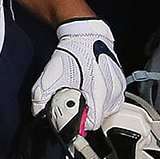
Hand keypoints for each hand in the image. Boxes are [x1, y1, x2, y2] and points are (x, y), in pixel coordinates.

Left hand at [32, 18, 124, 136]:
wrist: (85, 35)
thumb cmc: (72, 52)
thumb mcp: (51, 75)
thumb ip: (41, 97)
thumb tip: (38, 112)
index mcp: (97, 91)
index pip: (93, 123)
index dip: (80, 122)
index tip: (73, 116)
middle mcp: (112, 90)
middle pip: (101, 117)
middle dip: (87, 113)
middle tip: (76, 102)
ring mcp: (118, 86)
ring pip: (108, 110)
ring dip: (96, 107)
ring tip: (85, 94)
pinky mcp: (121, 82)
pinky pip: (114, 100)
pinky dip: (104, 99)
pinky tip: (94, 90)